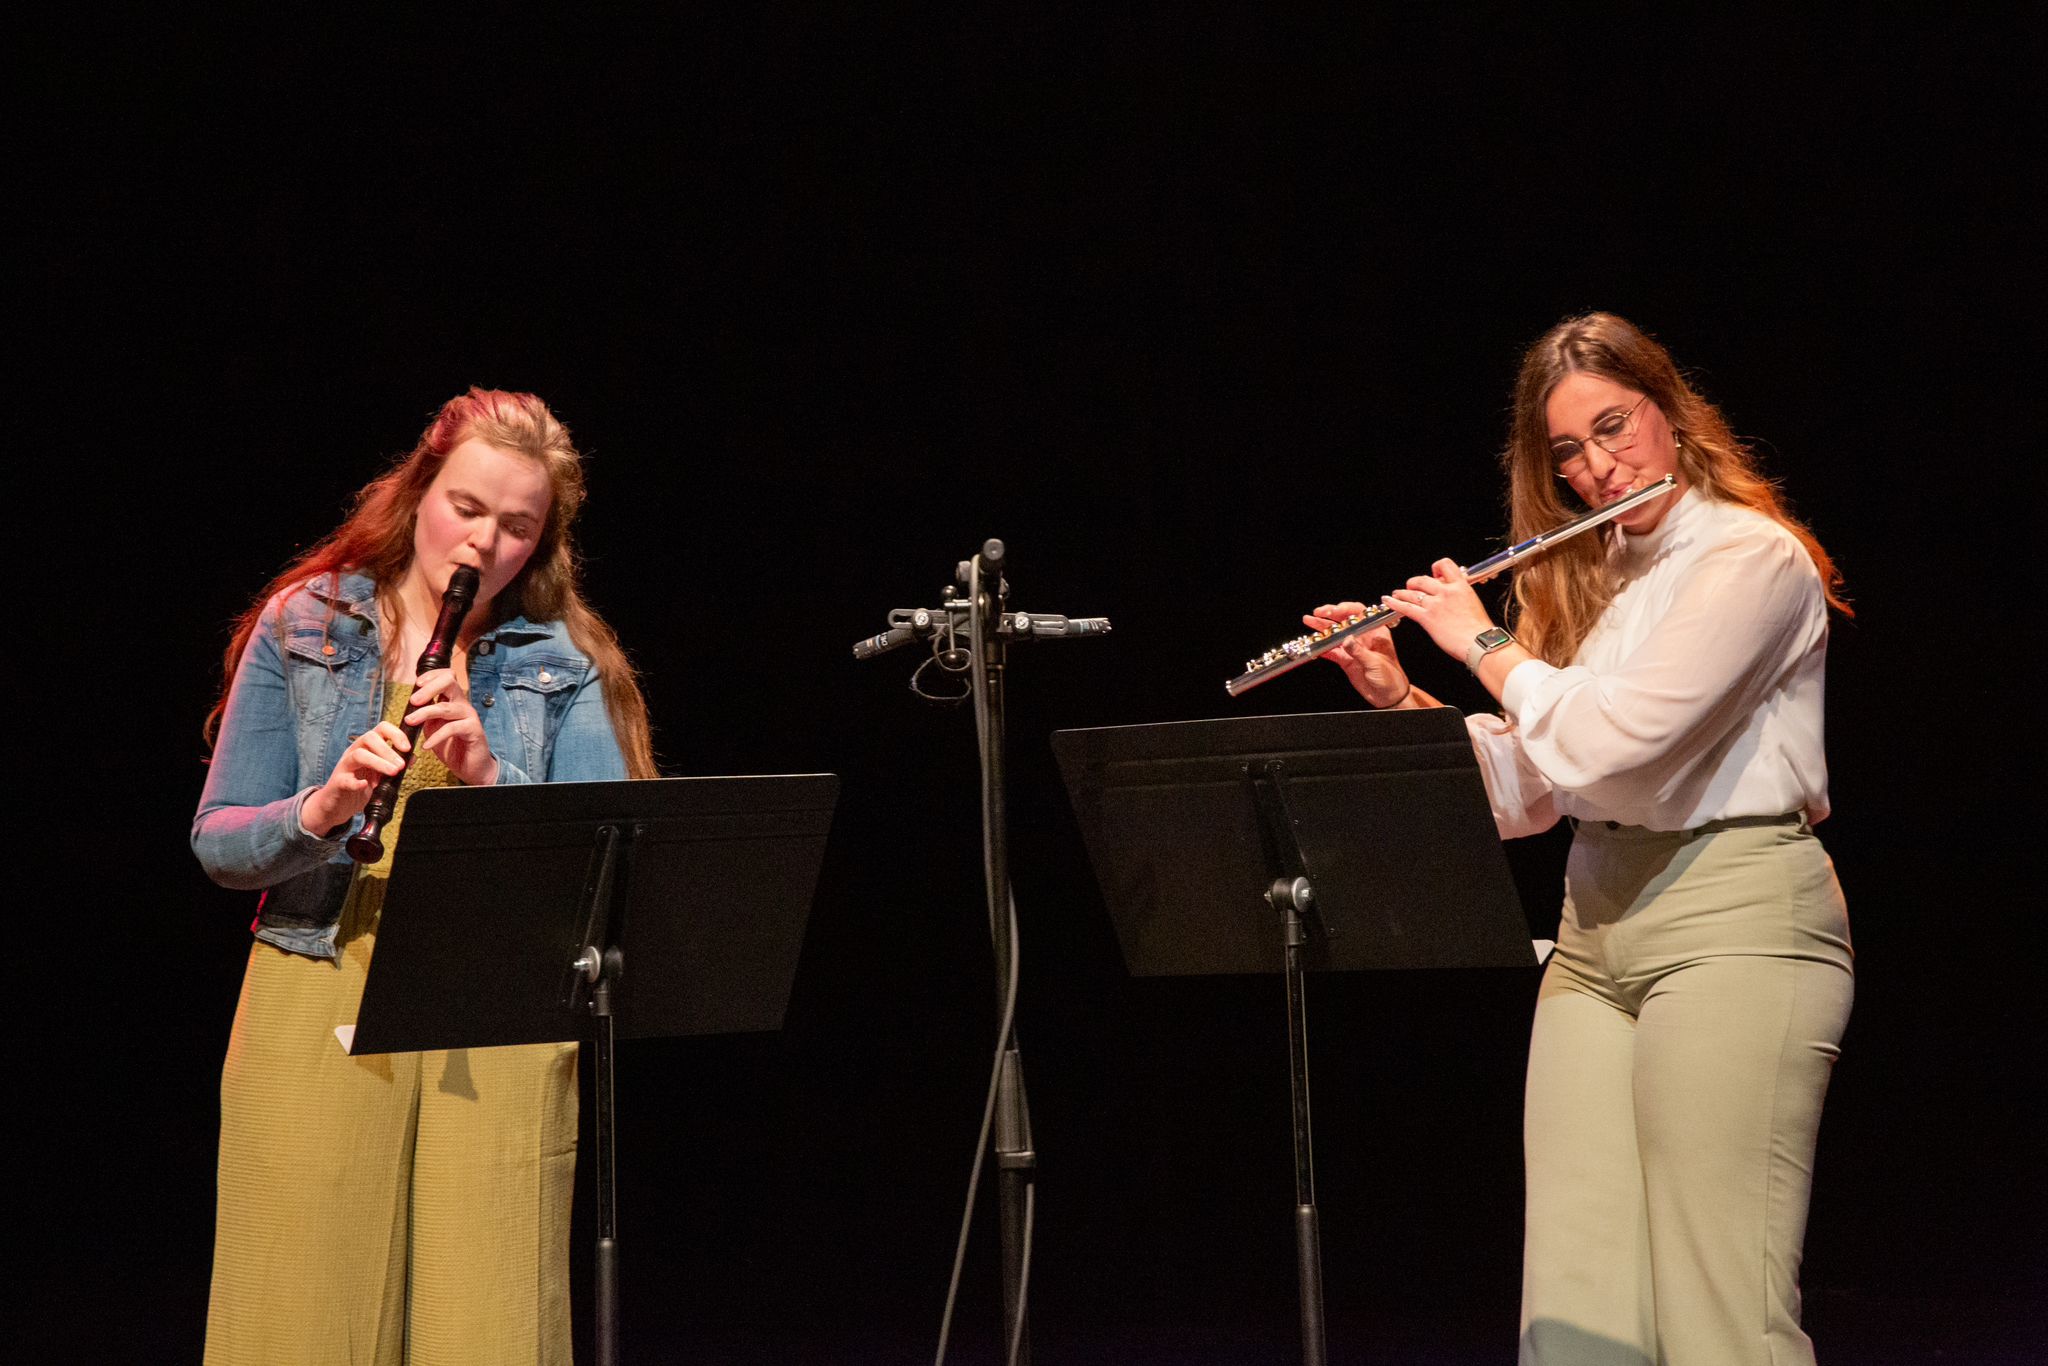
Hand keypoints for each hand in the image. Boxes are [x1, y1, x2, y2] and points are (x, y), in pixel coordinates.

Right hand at [303, 722, 410, 833]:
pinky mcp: (338, 783)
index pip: (381, 729)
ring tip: (393, 772)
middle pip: (369, 738)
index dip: (396, 734)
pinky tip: (365, 785)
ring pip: (358, 755)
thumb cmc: (362, 785)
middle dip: (388, 750)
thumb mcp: (381, 773)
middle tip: (400, 765)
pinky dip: (356, 782)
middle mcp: (354, 752)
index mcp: (367, 746)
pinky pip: (345, 780)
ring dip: (378, 763)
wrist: (339, 804)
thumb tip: (412, 757)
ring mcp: (345, 766)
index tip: (407, 748)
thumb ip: (395, 764)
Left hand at [405, 668, 499, 786]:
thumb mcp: (433, 728)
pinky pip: (452, 728)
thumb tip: (408, 708)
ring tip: (410, 721)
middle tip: (413, 700)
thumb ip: (424, 716)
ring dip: (425, 713)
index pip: (446, 676)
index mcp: (453, 700)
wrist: (471, 767)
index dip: (431, 675)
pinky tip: (426, 746)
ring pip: (446, 707)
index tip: (417, 683)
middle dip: (429, 688)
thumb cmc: (452, 747)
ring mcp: (470, 716)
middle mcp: (463, 704)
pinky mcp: (474, 731)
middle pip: (449, 682)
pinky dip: (436, 737)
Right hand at [1305, 600, 1409, 706]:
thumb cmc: (1390, 677)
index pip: (1359, 613)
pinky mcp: (1346, 660)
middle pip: (1344, 620)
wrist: (1388, 696)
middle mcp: (1363, 636)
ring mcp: (1353, 647)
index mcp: (1375, 631)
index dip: (1345, 609)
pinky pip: (1332, 651)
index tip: (1333, 611)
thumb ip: (1359, 651)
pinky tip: (1315, 645)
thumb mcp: (1375, 663)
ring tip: (1309, 621)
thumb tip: (1346, 640)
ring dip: (1322, 628)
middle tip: (1317, 613)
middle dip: (1329, 615)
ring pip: (1335, 634)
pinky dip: (1323, 648)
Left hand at [1379, 558, 1495, 661]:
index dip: (1436, 569)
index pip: (1445, 565)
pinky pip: (1406, 607)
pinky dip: (1394, 603)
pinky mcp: (1427, 617)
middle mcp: (1446, 592)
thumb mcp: (1474, 604)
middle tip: (1412, 586)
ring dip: (1402, 592)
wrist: (1480, 642)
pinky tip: (1388, 600)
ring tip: (1397, 594)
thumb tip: (1452, 598)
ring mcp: (1435, 604)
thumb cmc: (1480, 630)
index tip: (1434, 575)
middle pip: (1424, 579)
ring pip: (1413, 592)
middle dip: (1415, 582)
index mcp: (1461, 586)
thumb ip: (1460, 597)